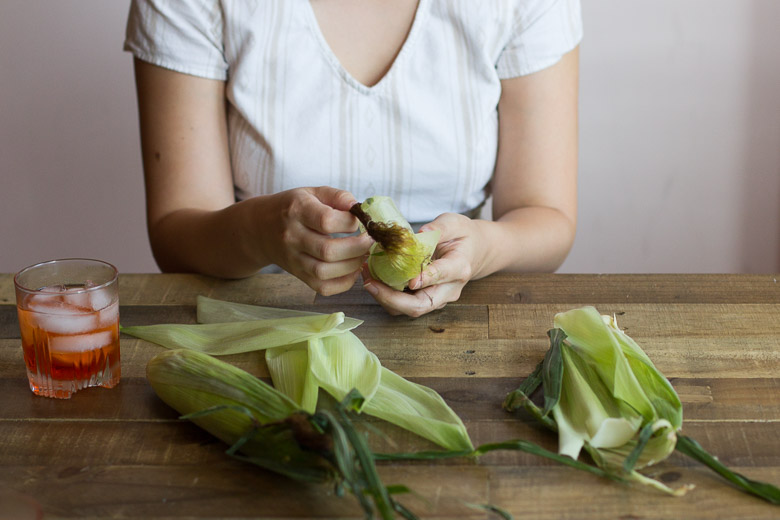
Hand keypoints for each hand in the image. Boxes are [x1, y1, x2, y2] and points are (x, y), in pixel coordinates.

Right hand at [258, 186, 373, 295]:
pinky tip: (352, 269)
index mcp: (297, 210)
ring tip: (362, 254)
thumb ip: (337, 196)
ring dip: (352, 266)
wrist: (258, 228)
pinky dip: (343, 283)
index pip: (327, 221)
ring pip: (325, 272)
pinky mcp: (298, 275)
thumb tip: (358, 207)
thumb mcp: (311, 192)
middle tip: (369, 241)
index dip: (349, 222)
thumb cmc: (291, 208)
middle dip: (357, 247)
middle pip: (328, 251)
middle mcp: (292, 236)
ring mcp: (293, 259)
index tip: (358, 220)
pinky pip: (323, 287)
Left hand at [361, 213, 481, 316]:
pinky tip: (371, 278)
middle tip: (371, 284)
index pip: (443, 275)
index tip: (411, 279)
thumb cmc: (462, 235)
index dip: (427, 278)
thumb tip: (420, 234)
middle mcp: (448, 289)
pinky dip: (385, 296)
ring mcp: (436, 298)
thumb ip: (439, 228)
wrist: (472, 251)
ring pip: (409, 309)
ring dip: (385, 298)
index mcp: (459, 267)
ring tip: (366, 278)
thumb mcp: (455, 223)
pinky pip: (402, 305)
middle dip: (394, 299)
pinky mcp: (424, 299)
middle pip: (422, 304)